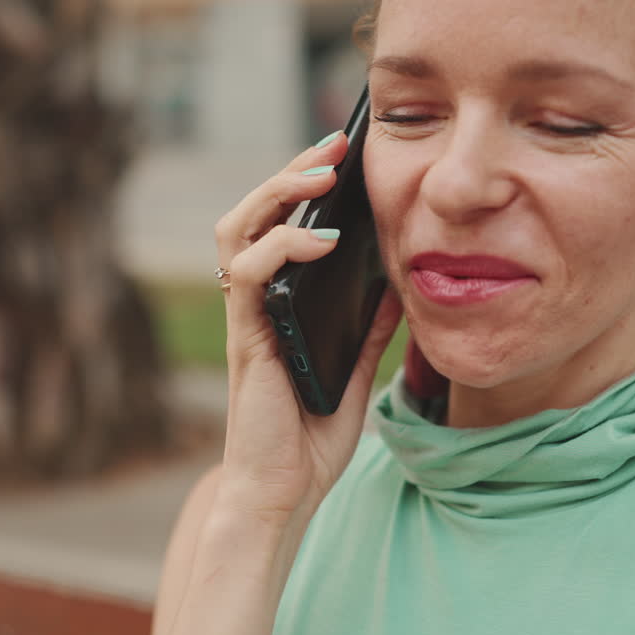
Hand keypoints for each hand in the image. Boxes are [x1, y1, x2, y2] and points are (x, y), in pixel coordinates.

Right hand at [212, 133, 402, 524]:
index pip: (279, 224)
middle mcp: (254, 301)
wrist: (286, 492)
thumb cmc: (311, 435)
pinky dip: (282, 247)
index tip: (346, 152)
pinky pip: (248, 276)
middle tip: (336, 143)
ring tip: (322, 173)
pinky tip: (322, 240)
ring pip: (236, 230)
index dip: (305, 183)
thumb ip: (369, 327)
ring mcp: (247, 317)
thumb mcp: (356, 368)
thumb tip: (399, 284)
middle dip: (290, 169)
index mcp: (278, 302)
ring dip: (277, 192)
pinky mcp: (247, 338)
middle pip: (251, 212)